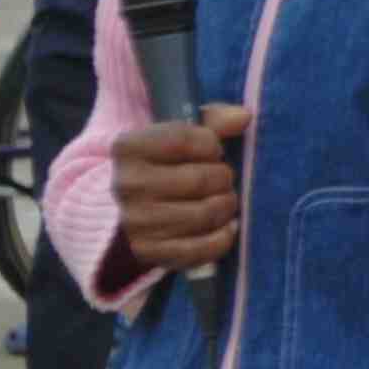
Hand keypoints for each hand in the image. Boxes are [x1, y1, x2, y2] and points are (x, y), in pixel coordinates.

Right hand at [114, 106, 249, 273]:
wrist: (135, 208)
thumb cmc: (168, 164)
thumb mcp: (184, 134)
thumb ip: (214, 121)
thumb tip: (243, 117)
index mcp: (128, 148)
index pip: (184, 139)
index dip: (211, 145)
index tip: (212, 150)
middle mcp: (125, 185)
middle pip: (200, 179)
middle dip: (223, 178)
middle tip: (221, 179)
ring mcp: (135, 221)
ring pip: (205, 214)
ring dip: (225, 206)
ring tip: (221, 200)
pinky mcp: (149, 251)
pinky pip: (202, 248)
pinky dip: (223, 237)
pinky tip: (224, 226)